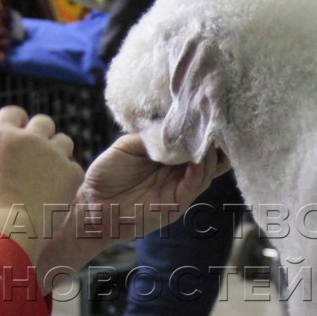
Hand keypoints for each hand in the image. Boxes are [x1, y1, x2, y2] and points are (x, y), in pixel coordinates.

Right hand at [0, 106, 83, 262]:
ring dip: (58, 154)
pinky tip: (57, 194)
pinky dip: (68, 179)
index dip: (19, 123)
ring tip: (48, 178)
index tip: (21, 135)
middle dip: (43, 136)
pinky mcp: (71, 172)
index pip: (15, 112)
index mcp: (3, 135)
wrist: (7, 227)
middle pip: (44, 122)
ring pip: (64, 141)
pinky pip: (74, 168)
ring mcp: (52, 153)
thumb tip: (8, 143)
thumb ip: (0, 151)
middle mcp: (29, 138)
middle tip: (39, 157)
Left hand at [36, 135, 229, 275]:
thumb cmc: (107, 175)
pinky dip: (199, 172)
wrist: (91, 205)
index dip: (205, 129)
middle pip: (211, 158)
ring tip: (212, 136)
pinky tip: (199, 159)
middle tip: (224, 122)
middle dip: (218, 142)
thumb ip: (152, 137)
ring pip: (207, 171)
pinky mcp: (175, 205)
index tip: (214, 110)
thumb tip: (176, 124)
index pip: (196, 143)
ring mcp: (179, 189)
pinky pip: (193, 187)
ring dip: (210, 154)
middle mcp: (179, 173)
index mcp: (170, 157)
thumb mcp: (128, 146)